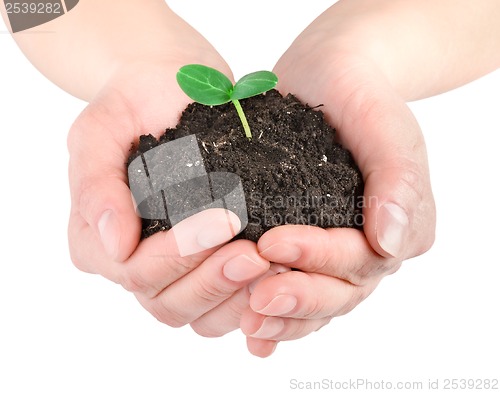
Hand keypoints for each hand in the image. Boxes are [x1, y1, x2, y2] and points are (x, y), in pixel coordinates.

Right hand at [67, 17, 270, 331]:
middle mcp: (133, 263)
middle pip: (167, 302)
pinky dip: (250, 299)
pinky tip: (278, 275)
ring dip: (235, 295)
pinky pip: (223, 305)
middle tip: (256, 252)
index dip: (177, 254)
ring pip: (198, 314)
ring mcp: (172, 270)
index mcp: (97, 240)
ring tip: (272, 264)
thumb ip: (95, 182)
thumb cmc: (135, 101)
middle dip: (213, 279)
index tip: (225, 219)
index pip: (134, 270)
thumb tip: (113, 245)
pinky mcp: (204, 266)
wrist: (173, 89)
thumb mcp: (102, 127)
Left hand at [240, 5, 435, 356]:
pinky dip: (276, 314)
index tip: (273, 243)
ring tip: (248, 322)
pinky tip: (249, 330)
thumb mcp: (385, 127)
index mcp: (393, 226)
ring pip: (316, 302)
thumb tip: (391, 243)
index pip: (359, 258)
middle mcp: (365, 247)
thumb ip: (399, 180)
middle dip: (298, 299)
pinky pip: (294, 287)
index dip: (318, 258)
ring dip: (283, 318)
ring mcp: (332, 250)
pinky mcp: (303, 246)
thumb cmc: (362, 98)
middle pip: (338, 292)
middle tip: (256, 300)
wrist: (331, 77)